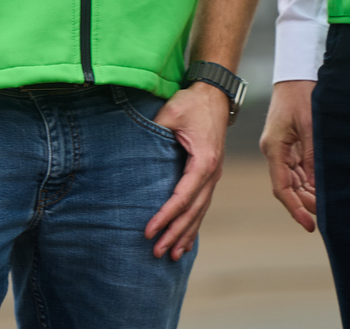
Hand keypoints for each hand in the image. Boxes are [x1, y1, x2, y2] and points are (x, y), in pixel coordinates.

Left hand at [143, 82, 228, 259]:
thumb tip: (135, 148)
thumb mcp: (171, 112)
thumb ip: (155, 131)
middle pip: (193, 211)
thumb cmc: (192, 102)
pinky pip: (202, 204)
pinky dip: (193, 223)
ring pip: (200, 212)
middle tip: (157, 252)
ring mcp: (213, 176)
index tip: (149, 230)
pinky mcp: (210, 175)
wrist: (215, 94)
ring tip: (172, 255)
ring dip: (186, 234)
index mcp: (204, 161)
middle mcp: (212, 173)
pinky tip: (186, 238)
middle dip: (175, 233)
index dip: (165, 216)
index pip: (182, 197)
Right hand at [259, 79, 316, 231]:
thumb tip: (319, 184)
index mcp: (274, 148)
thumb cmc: (302, 95)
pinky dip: (310, 181)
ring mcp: (281, 149)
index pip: (282, 188)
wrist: (296, 74)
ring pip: (294, 181)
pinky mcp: (289, 145)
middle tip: (327, 215)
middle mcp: (274, 152)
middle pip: (288, 187)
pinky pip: (298, 170)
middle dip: (305, 203)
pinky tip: (322, 188)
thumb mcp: (310, 125)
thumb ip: (313, 155)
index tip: (310, 225)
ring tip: (327, 205)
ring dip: (308, 193)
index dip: (296, 208)